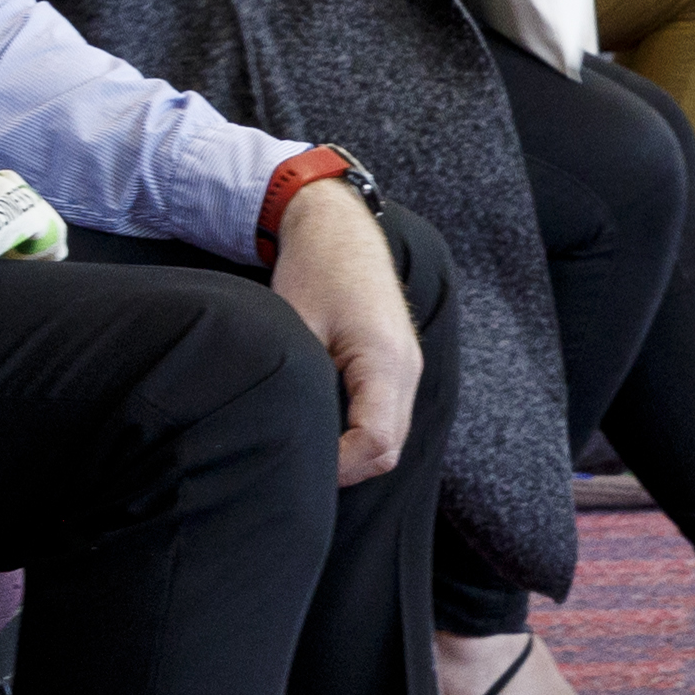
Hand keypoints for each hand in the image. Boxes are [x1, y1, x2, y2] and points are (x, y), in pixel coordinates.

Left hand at [267, 177, 426, 482]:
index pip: (376, 442)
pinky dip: (362, 432)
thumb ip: (300, 386)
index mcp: (385, 360)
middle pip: (390, 449)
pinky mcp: (399, 363)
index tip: (299, 462)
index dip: (338, 466)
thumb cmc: (313, 271)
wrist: (337, 226)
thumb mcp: (295, 328)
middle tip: (298, 464)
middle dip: (347, 467)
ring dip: (355, 451)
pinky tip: (325, 425)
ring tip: (309, 447)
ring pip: (392, 436)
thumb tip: (286, 439)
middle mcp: (407, 368)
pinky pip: (389, 415)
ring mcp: (408, 366)